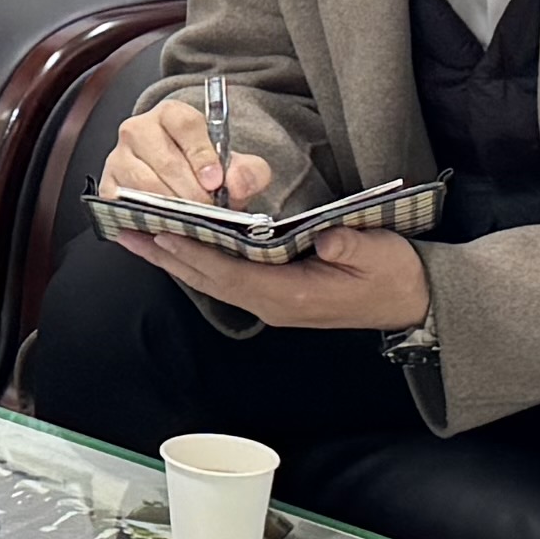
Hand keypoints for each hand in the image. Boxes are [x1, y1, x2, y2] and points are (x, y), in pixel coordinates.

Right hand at [100, 99, 269, 216]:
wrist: (181, 184)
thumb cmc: (206, 172)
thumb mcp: (235, 167)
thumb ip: (249, 172)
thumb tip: (236, 184)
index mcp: (171, 115)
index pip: (185, 126)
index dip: (202, 155)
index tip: (215, 182)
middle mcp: (137, 130)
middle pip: (165, 160)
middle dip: (192, 191)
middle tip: (209, 210)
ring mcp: (118, 157)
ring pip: (145, 184)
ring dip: (172, 207)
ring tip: (192, 220)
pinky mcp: (107, 185)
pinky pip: (125, 204)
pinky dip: (148, 218)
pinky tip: (167, 226)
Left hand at [134, 214, 429, 331]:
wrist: (413, 304)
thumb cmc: (395, 277)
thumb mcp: (380, 257)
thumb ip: (349, 247)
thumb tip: (324, 238)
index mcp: (292, 297)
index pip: (232, 275)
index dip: (196, 255)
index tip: (163, 234)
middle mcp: (273, 305)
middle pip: (209, 280)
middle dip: (167, 257)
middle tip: (126, 233)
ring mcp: (272, 303)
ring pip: (212, 281)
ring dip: (174, 259)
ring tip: (136, 237)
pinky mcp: (275, 294)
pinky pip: (225, 278)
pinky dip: (197, 261)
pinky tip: (176, 246)